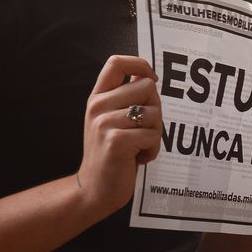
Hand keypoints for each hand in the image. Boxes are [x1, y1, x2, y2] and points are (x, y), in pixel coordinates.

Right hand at [76, 55, 162, 214]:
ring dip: (155, 134)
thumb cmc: (112, 154)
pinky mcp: (116, 140)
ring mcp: (105, 123)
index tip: (151, 79)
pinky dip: (152, 150)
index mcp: (98, 98)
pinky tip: (137, 159)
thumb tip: (150, 77)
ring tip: (138, 147)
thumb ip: (127, 99)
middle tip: (142, 132)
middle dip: (156, 110)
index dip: (140, 64)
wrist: (95, 189)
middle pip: (148, 87)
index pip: (117, 62)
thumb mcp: (113, 121)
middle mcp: (98, 106)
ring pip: (154, 113)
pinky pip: (152, 135)